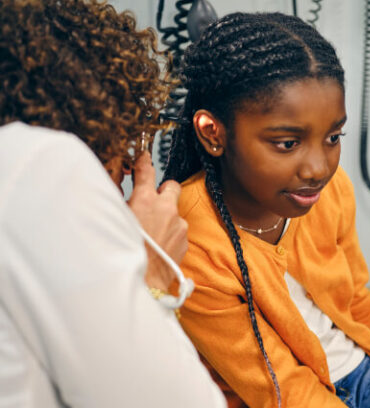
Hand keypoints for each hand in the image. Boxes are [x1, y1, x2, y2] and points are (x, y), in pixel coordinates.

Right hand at [127, 152, 187, 290]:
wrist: (142, 281)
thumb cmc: (122, 252)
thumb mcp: (115, 221)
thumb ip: (120, 204)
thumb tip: (121, 193)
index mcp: (144, 200)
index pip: (146, 172)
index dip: (144, 163)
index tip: (144, 157)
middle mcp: (166, 208)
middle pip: (171, 186)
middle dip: (163, 190)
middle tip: (152, 199)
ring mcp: (178, 223)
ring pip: (174, 212)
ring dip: (165, 217)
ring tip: (151, 233)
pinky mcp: (185, 238)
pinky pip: (178, 230)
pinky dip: (170, 233)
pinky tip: (158, 245)